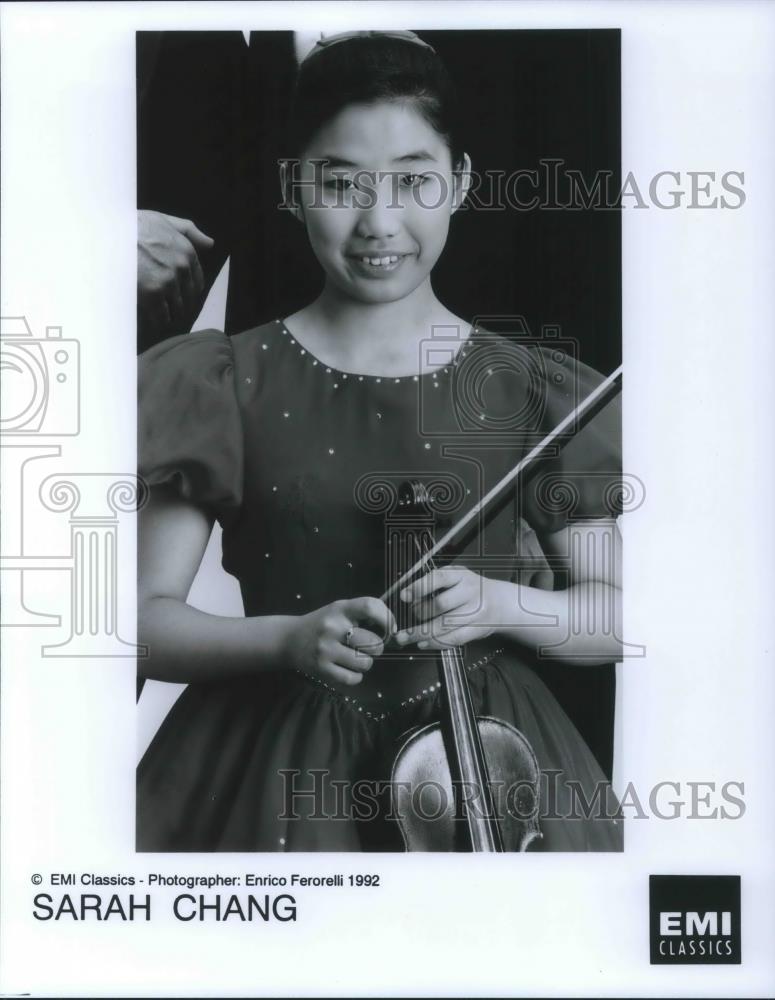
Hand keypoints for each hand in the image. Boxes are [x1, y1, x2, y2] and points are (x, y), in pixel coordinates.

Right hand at [137, 210, 213, 336]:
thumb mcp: (164, 220)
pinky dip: (158, 321)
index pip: (198, 282)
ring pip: (177, 310)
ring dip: (170, 315)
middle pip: (189, 298)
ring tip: (161, 316)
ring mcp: (168, 282)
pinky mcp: (152, 295)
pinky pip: (161, 317)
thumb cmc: (134, 225)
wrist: (108, 234)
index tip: (180, 295)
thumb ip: (189, 232)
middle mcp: (181, 268)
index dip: (189, 291)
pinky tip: (152, 321)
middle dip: (180, 304)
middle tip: (169, 308)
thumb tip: (210, 244)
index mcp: (187, 252)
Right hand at [284, 597, 396, 686]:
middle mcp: (333, 627)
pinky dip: (356, 676)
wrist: (289, 639)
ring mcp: (326, 649)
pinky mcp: (321, 669)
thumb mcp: (339, 610)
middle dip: (377, 648)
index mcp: (340, 609)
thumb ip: (362, 614)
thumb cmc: (322, 624)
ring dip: (365, 663)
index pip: (369, 606)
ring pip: (365, 663)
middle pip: (373, 642)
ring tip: (355, 658)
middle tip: (369, 647)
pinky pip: (352, 678)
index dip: (387, 618)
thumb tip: (394, 629)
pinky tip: (348, 669)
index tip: (391, 629)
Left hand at [394, 568, 499, 649]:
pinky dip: (436, 643)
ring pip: (445, 625)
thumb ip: (434, 583)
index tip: (404, 596)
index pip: (439, 578)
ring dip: (422, 634)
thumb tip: (408, 596)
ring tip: (406, 637)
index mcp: (461, 575)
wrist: (499, 602)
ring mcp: (475, 612)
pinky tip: (424, 643)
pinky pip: (454, 639)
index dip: (419, 587)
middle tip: (407, 619)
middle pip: (440, 605)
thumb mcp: (456, 577)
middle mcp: (470, 592)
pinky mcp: (477, 629)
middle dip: (419, 614)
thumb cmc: (470, 589)